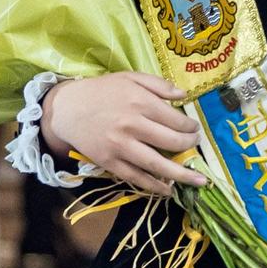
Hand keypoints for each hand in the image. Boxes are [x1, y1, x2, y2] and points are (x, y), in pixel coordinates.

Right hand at [39, 73, 204, 197]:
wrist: (67, 108)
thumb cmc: (102, 91)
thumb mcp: (130, 77)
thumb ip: (159, 84)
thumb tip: (184, 95)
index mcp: (140, 102)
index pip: (176, 120)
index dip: (190, 127)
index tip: (194, 129)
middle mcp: (132, 125)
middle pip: (172, 142)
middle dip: (189, 146)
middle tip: (195, 145)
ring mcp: (120, 146)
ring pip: (157, 165)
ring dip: (181, 175)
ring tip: (199, 181)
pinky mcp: (109, 162)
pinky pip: (136, 177)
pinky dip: (154, 186)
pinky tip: (168, 190)